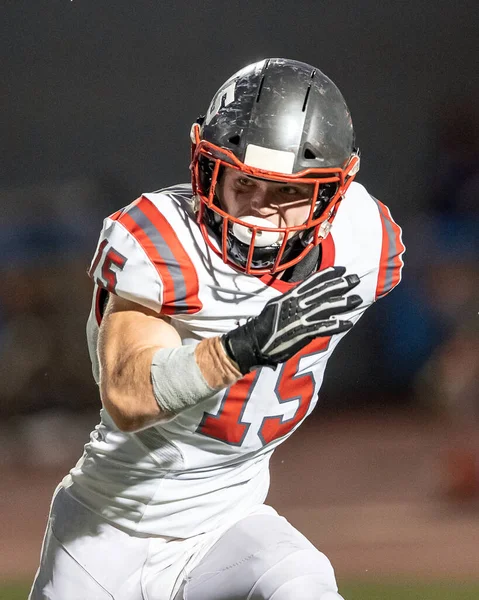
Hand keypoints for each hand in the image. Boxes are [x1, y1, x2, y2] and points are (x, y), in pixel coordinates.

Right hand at [222, 266, 361, 373]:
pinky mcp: (301, 332)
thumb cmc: (265, 325)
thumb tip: (303, 296)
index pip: (312, 281)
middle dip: (340, 284)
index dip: (328, 274)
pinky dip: (336, 325)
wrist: (253, 341)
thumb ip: (291, 300)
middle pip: (322, 291)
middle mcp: (296, 303)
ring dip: (343, 302)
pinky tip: (347, 323)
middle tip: (356, 279)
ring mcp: (299, 317)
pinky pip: (322, 327)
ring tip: (357, 299)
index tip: (342, 269)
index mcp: (290, 296)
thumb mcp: (277, 306)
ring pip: (325, 306)